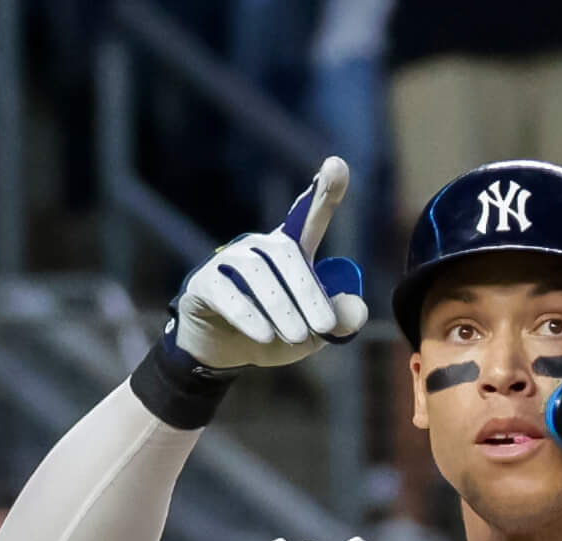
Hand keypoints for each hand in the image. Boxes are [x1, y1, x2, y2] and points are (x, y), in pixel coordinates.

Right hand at [166, 156, 369, 372]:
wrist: (224, 354)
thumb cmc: (274, 335)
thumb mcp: (312, 334)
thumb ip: (338, 321)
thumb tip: (358, 309)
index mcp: (290, 251)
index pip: (309, 216)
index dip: (324, 191)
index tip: (338, 164)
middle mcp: (259, 248)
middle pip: (286, 252)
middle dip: (308, 290)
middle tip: (323, 327)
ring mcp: (228, 262)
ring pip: (258, 272)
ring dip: (281, 306)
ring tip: (296, 336)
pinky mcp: (204, 284)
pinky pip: (226, 292)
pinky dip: (248, 315)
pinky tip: (264, 336)